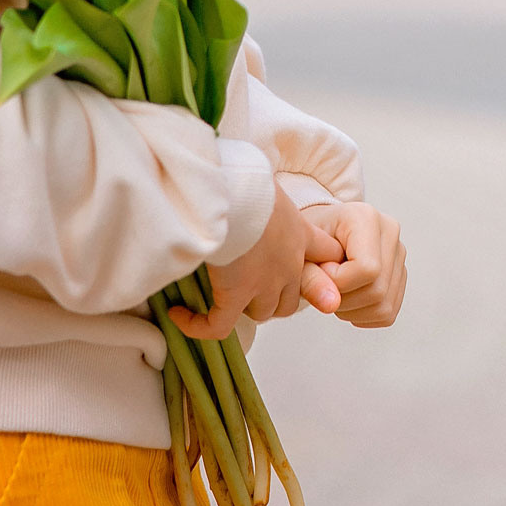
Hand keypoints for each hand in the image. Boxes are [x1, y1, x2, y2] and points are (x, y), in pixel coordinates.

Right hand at [175, 185, 343, 340]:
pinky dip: (199, 325)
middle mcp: (288, 264)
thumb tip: (246, 181)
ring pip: (262, 312)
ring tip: (216, 294)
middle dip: (272, 298)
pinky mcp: (235, 295)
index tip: (303, 268)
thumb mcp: (268, 184)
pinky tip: (179, 314)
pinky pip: (219, 326)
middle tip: (246, 287)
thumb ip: (266, 195)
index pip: (327, 255)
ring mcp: (264, 283)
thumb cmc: (247, 179)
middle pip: (291, 299)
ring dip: (242, 309)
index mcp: (300, 233)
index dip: (318, 267)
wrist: (234, 192)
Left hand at [303, 202, 406, 326]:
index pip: (367, 268)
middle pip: (377, 290)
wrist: (316, 237)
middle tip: (324, 285)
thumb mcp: (300, 254)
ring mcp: (398, 254)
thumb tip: (331, 304)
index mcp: (365, 217)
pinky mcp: (400, 275)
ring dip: (352, 310)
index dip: (338, 281)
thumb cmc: (308, 241)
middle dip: (343, 299)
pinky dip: (362, 315)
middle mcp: (389, 232)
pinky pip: (387, 313)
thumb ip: (310, 278)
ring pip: (384, 306)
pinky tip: (347, 299)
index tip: (320, 271)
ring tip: (334, 291)